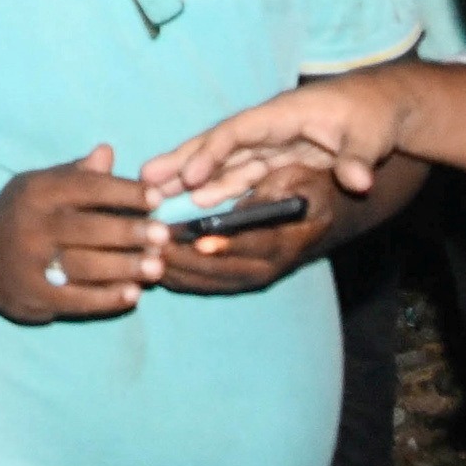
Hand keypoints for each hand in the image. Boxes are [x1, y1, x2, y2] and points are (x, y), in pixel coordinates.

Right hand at [0, 147, 164, 321]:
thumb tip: (108, 152)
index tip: (156, 197)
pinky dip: (107, 298)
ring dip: (124, 267)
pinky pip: (77, 299)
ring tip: (157, 268)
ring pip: (84, 266)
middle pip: (86, 228)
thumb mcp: (39, 187)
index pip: (85, 187)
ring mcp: (31, 263)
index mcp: (36, 192)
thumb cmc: (19, 217)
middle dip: (129, 231)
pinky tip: (133, 294)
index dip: (123, 191)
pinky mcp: (34, 296)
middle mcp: (31, 225)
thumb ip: (75, 174)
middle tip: (163, 235)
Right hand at [140, 83, 400, 214]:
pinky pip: (241, 173)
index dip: (212, 153)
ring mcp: (269, 144)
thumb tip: (359, 181)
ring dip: (191, 177)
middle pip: (217, 144)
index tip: (190, 176)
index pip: (238, 133)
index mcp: (282, 116)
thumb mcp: (369, 137)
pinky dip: (218, 186)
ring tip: (156, 193)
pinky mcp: (276, 158)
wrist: (383, 108)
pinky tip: (197, 201)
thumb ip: (359, 159)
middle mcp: (267, 129)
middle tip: (145, 179)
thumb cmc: (373, 116)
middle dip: (181, 161)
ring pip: (223, 161)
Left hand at [153, 197, 315, 295]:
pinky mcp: (239, 280)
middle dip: (188, 261)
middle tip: (154, 245)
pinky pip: (207, 284)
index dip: (229, 243)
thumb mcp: (303, 181)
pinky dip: (181, 277)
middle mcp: (270, 266)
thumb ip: (282, 190)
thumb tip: (255, 200)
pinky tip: (152, 264)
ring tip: (145, 254)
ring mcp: (253, 277)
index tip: (199, 240)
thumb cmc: (310, 189)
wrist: (320, 217)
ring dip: (178, 271)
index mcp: (288, 240)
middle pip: (225, 271)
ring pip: (212, 282)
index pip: (257, 245)